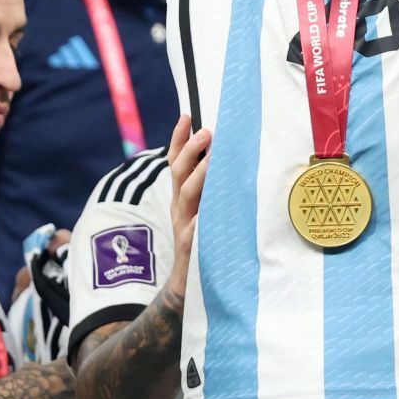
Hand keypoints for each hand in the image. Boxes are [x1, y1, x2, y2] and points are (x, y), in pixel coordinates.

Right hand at [165, 115, 210, 299]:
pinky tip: (207, 212)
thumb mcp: (202, 207)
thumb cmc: (201, 238)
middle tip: (206, 132)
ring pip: (188, 196)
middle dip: (190, 151)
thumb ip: (208, 186)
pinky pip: (196, 230)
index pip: (176, 162)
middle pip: (179, 174)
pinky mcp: (191, 246)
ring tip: (212, 161)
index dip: (179, 139)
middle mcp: (179, 207)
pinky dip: (201, 220)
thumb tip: (223, 155)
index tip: (187, 116)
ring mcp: (183, 226)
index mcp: (182, 196)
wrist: (189, 283)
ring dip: (199, 176)